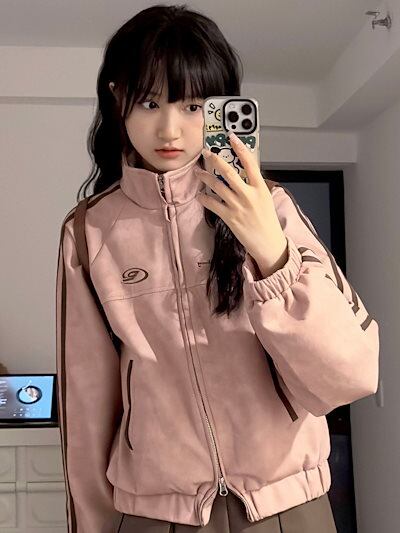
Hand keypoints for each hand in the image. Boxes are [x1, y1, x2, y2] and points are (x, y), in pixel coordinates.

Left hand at [195, 132, 287, 274]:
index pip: (250, 162)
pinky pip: (213, 204)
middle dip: (216, 160)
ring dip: (206, 177)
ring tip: (198, 171)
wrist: (268, 243)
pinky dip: (204, 198)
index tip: (231, 137)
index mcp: (260, 188)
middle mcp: (249, 195)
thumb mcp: (265, 199)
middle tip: (207, 152)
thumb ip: (254, 186)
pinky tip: (200, 194)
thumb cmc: (267, 221)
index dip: (240, 148)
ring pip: (217, 186)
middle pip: (229, 172)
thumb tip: (241, 174)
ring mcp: (238, 206)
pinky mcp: (229, 217)